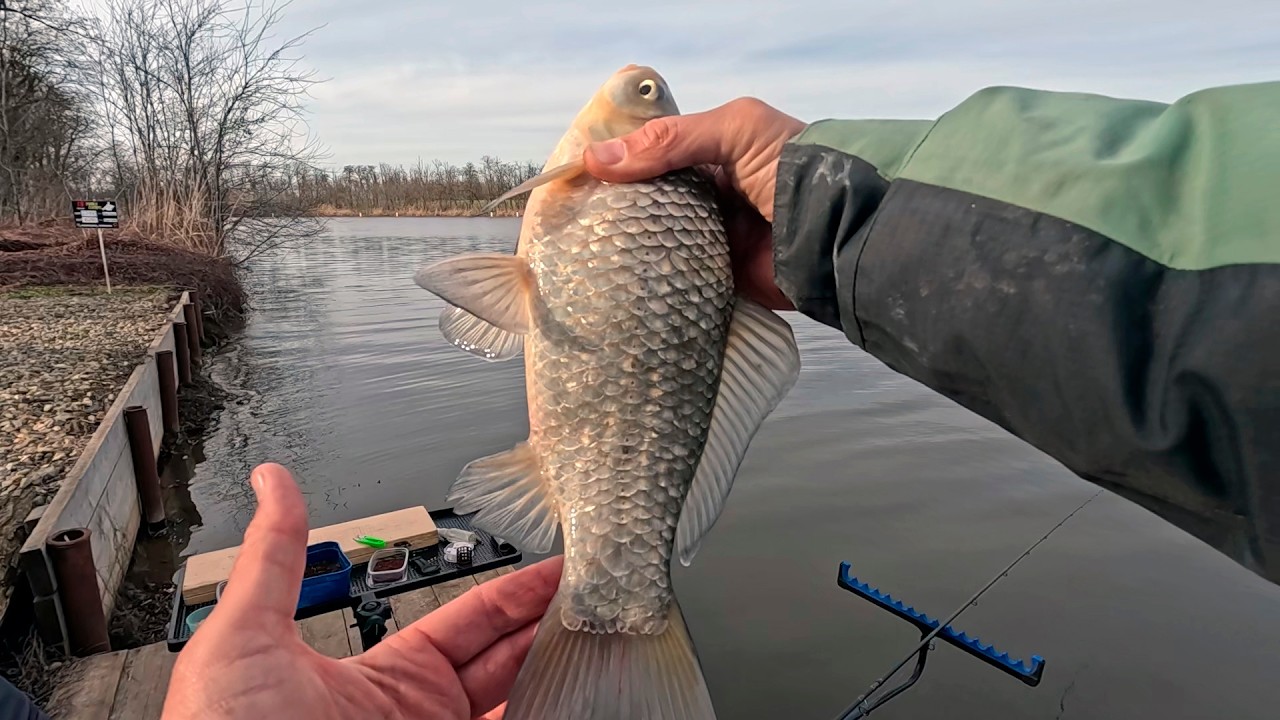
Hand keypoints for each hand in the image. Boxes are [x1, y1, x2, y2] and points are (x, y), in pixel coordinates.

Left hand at [161, 463, 562, 719]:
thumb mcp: (247, 635)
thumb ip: (276, 558)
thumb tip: (271, 480)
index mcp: (383, 678)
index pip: (470, 623)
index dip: (516, 594)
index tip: (556, 569)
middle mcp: (420, 716)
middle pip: (509, 660)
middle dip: (553, 625)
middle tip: (602, 593)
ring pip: (521, 703)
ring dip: (561, 671)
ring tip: (606, 638)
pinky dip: (548, 716)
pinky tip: (580, 698)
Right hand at [581, 98, 806, 310]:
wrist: (838, 233)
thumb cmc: (793, 166)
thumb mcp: (734, 130)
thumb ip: (670, 140)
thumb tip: (597, 159)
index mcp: (711, 154)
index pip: (651, 156)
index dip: (616, 164)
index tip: (573, 177)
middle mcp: (707, 196)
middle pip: (648, 201)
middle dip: (614, 209)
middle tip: (569, 219)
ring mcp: (710, 239)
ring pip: (655, 240)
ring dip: (627, 245)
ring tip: (580, 250)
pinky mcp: (715, 278)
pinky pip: (674, 277)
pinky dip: (650, 279)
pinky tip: (613, 279)